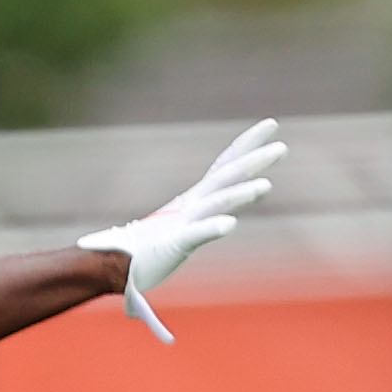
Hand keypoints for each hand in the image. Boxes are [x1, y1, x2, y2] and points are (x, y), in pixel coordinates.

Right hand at [77, 119, 284, 343]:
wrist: (109, 266)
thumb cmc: (140, 252)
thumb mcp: (176, 233)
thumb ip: (198, 225)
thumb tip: (220, 220)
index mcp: (192, 201)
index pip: (224, 166)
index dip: (246, 144)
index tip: (270, 125)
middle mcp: (190, 206)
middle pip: (225, 177)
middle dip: (253, 161)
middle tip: (281, 147)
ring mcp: (181, 224)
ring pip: (214, 204)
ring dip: (239, 194)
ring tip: (265, 187)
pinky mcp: (171, 246)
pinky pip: (193, 235)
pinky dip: (211, 227)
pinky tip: (229, 224)